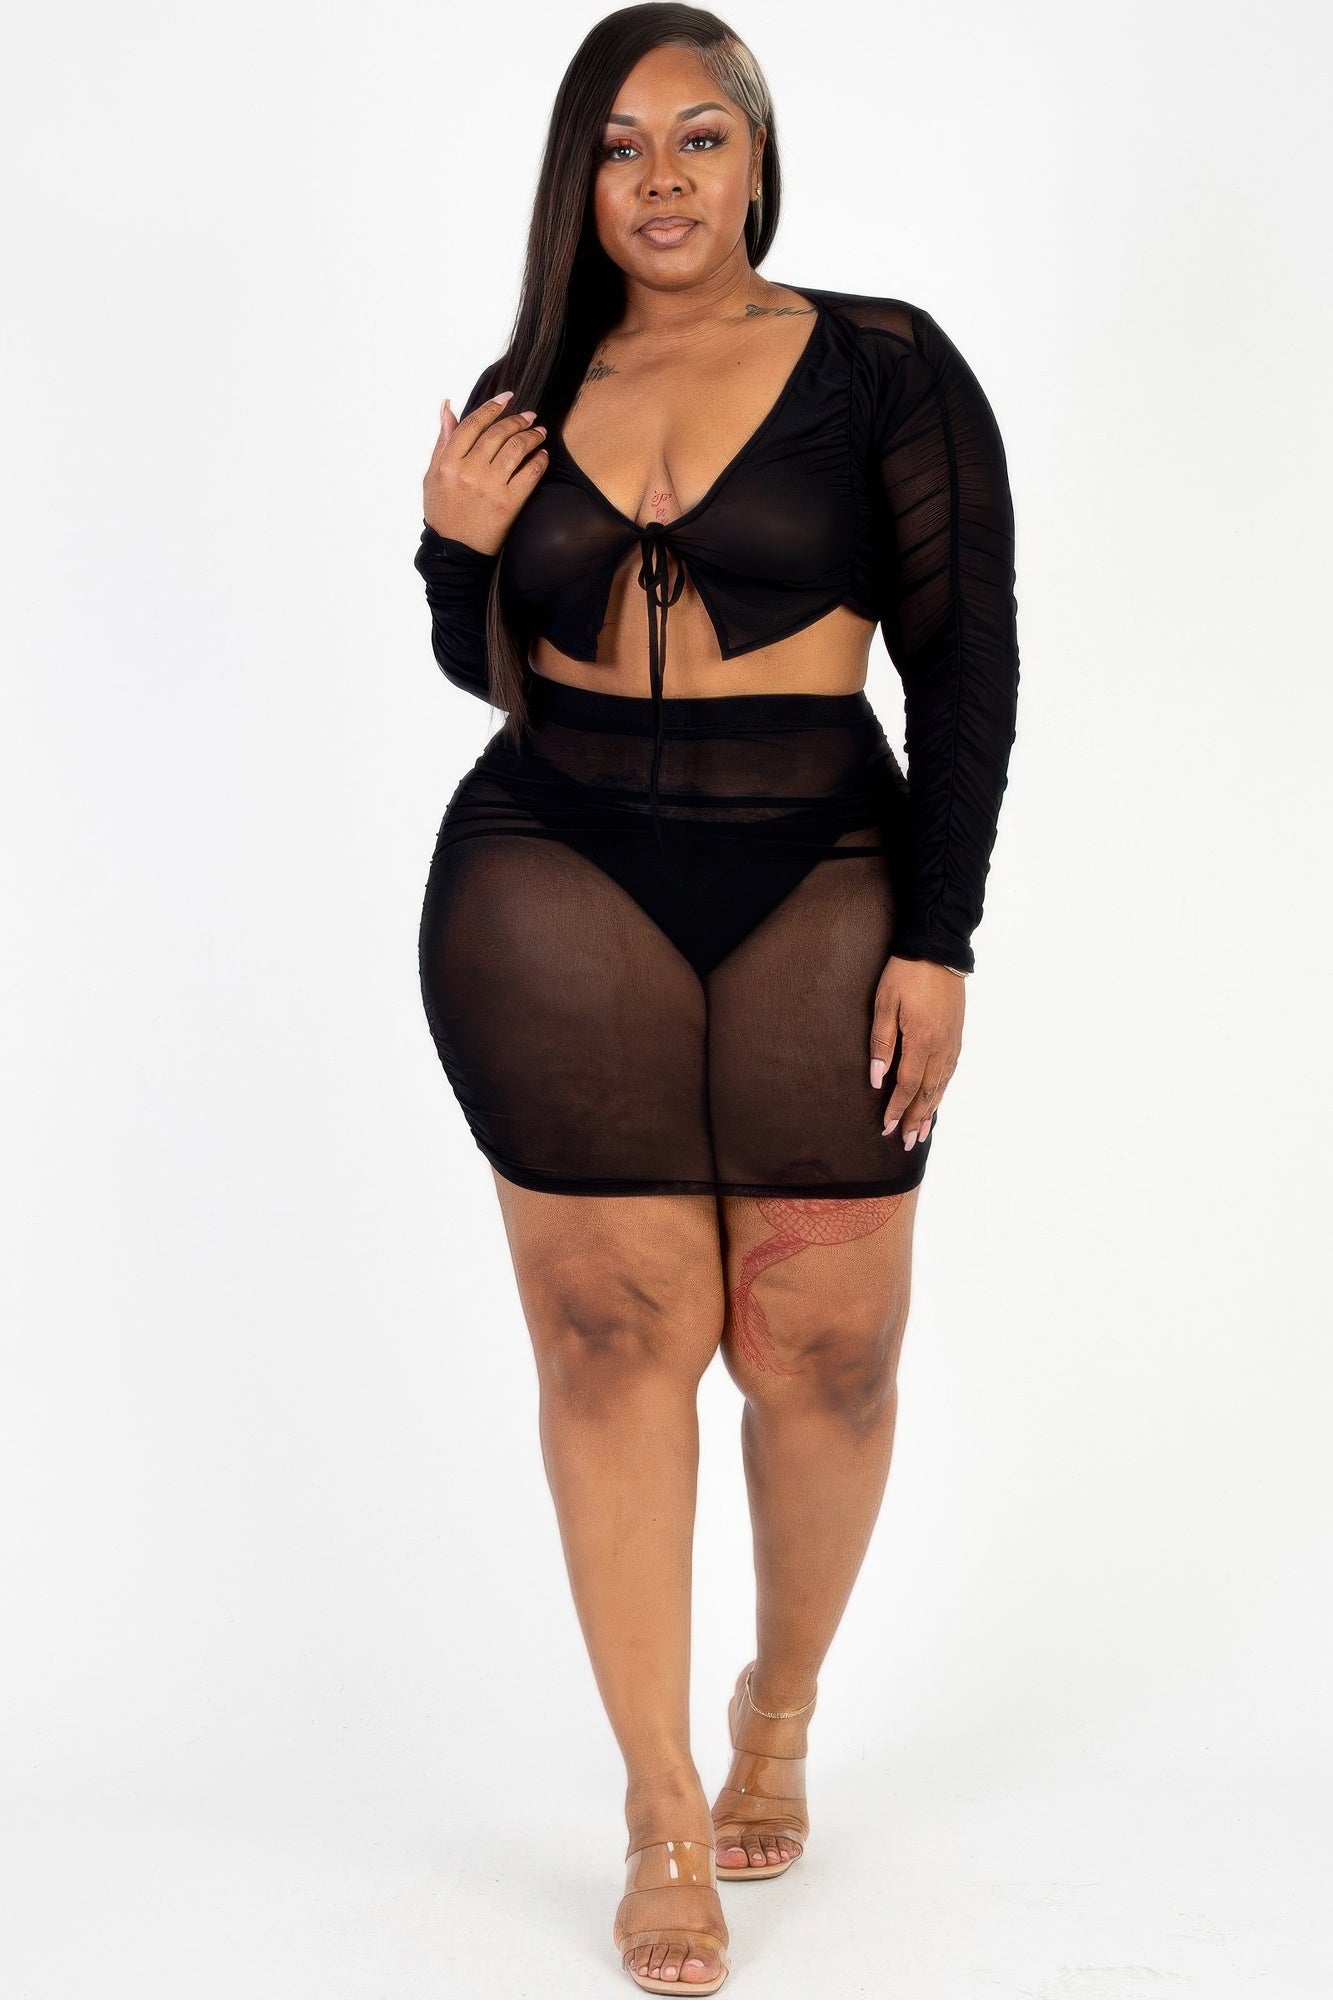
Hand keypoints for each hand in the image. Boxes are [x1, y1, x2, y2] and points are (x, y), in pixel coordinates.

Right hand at [422, 388, 548, 553]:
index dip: (492, 407)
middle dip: (517, 420)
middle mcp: (470, 472)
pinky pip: (530, 474)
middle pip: (497, 434)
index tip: (507, 398)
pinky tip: (542, 454)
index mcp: (448, 463)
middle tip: (529, 416)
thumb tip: (448, 407)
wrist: (454, 551)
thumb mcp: (433, 475)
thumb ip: (442, 441)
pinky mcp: (509, 504)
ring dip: (532, 436)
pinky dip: (539, 460)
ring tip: (539, 431)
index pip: (473, 425)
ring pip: (516, 449)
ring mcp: (491, 487)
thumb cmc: (443, 512)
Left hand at [869, 957, 964, 1150]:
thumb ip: (881, 1043)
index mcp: (921, 1041)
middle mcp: (941, 1047)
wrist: (937, 949)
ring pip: (942, 1085)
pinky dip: (942, 1090)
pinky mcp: (957, 1034)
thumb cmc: (905, 974)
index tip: (886, 1127)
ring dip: (931, 1110)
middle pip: (928, 1093)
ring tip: (923, 1132)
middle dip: (916, 1119)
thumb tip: (876, 1078)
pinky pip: (950, 1071)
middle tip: (907, 1143)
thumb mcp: (884, 1004)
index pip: (907, 1086)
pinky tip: (937, 1099)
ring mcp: (952, 1042)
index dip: (897, 1109)